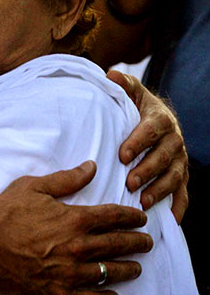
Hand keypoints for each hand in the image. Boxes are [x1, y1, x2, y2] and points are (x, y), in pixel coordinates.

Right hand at [0, 161, 149, 292]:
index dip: (130, 216)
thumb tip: (91, 167)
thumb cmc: (6, 214)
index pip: (112, 217)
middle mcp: (78, 247)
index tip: (140, 217)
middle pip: (116, 244)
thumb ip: (66, 179)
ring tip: (136, 267)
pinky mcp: (61, 293)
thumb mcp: (33, 187)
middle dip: (136, 242)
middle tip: (147, 241)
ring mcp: (71, 273)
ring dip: (127, 268)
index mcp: (74, 219)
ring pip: (109, 272)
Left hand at [107, 70, 187, 222]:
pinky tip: (171, 220)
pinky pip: (184, 192)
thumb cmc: (137, 104)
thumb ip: (121, 84)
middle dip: (147, 171)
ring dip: (160, 190)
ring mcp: (180, 159)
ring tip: (143, 203)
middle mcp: (174, 140)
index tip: (122, 156)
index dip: (137, 143)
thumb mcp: (131, 91)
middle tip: (130, 183)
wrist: (156, 115)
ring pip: (174, 177)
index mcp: (161, 119)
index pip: (150, 132)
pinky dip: (179, 206)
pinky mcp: (182, 174)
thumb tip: (109, 75)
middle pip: (163, 157)